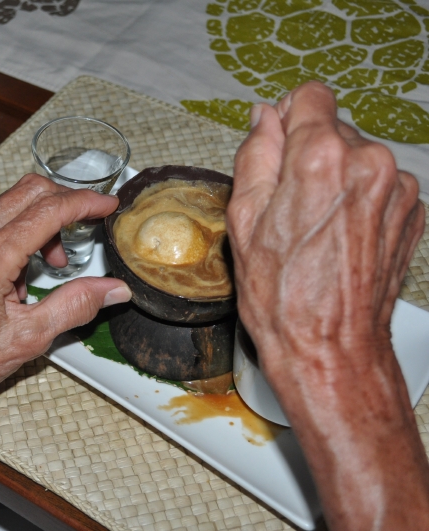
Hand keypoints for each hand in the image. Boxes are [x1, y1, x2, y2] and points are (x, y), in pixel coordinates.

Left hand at [0, 173, 130, 420]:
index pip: (47, 211)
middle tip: (85, 229)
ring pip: (10, 200)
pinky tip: (17, 267)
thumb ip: (76, 306)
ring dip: (40, 220)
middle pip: (29, 192)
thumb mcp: (28, 339)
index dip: (85, 203)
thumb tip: (113, 289)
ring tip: (48, 264)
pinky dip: (15, 229)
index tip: (107, 204)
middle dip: (65, 205)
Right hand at [228, 81, 423, 385]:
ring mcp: (397, 187)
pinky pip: (377, 182)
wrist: (331, 347)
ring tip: (316, 227)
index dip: (286, 119)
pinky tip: (339, 236)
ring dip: (335, 177)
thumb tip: (263, 118)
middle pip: (333, 128)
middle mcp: (368, 163)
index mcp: (320, 159)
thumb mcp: (243, 219)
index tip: (277, 150)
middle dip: (307, 155)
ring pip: (357, 155)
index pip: (310, 95)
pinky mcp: (411, 209)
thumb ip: (254, 155)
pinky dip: (358, 198)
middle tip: (289, 206)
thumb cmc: (283, 295)